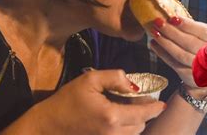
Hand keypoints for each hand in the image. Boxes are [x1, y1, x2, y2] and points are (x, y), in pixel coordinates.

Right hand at [29, 70, 164, 134]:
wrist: (45, 128)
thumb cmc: (66, 102)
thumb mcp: (89, 81)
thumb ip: (115, 77)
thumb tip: (134, 84)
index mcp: (112, 116)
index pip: (144, 114)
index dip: (155, 108)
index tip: (161, 104)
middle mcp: (113, 134)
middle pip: (141, 126)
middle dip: (144, 114)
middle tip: (138, 102)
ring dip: (135, 124)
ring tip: (128, 111)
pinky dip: (125, 131)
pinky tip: (118, 121)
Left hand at [149, 16, 206, 96]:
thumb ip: (195, 27)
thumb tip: (173, 16)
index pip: (202, 31)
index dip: (187, 25)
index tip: (172, 18)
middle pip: (188, 42)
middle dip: (171, 31)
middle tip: (158, 22)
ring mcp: (200, 68)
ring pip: (180, 54)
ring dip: (165, 42)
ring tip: (154, 32)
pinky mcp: (190, 76)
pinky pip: (174, 64)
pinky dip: (162, 54)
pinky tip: (154, 45)